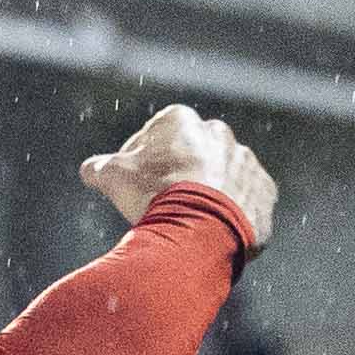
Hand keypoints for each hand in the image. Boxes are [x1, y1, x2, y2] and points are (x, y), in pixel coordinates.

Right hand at [85, 103, 275, 246]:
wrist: (200, 229)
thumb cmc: (154, 196)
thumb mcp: (113, 178)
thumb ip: (100, 168)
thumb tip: (90, 169)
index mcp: (182, 122)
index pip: (156, 134)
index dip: (141, 158)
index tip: (133, 181)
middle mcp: (219, 134)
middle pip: (194, 154)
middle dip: (181, 173)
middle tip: (163, 202)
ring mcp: (246, 162)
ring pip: (224, 176)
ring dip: (211, 193)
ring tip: (192, 223)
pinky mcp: (264, 190)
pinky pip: (248, 200)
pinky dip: (235, 213)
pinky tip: (216, 232)